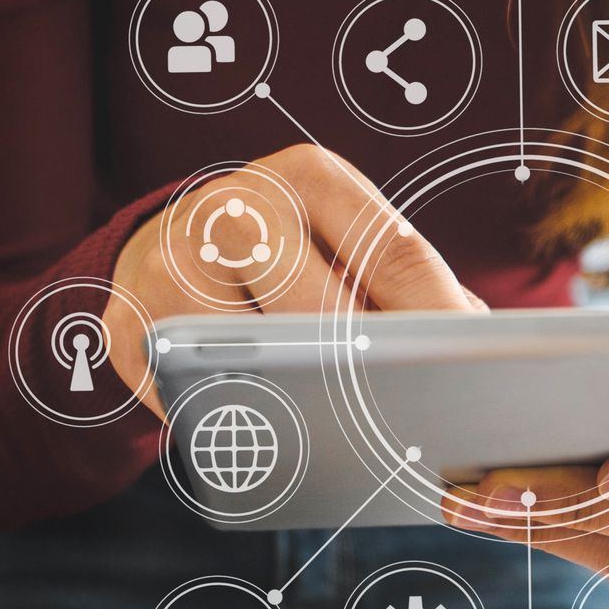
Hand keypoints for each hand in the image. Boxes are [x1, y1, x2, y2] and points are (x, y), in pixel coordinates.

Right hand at [102, 144, 483, 414]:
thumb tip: (479, 342)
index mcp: (309, 176)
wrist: (169, 247)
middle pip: (328, 316)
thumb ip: (412, 283)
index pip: (395, 251)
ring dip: (307, 407)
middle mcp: (236, 205)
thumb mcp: (349, 241)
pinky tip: (273, 431)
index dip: (440, 321)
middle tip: (412, 422)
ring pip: (263, 364)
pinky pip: (202, 396)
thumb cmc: (290, 256)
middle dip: (374, 375)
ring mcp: (173, 263)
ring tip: (346, 432)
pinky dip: (243, 423)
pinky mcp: (130, 324)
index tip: (474, 372)